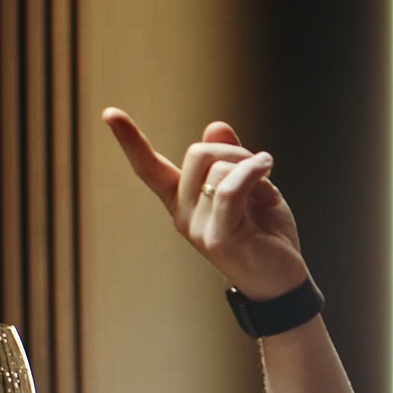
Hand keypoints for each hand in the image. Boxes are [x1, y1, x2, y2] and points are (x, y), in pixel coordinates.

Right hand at [100, 107, 308, 300]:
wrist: (283, 280)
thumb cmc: (266, 234)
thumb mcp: (251, 189)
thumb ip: (230, 160)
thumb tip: (215, 126)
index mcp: (183, 200)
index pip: (149, 168)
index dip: (130, 140)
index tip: (109, 113)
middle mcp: (183, 214)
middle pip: (197, 153)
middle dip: (234, 150)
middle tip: (261, 167)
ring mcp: (197, 228)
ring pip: (218, 169)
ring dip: (254, 169)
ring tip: (269, 193)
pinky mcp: (218, 238)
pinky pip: (231, 189)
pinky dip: (254, 174)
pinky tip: (270, 175)